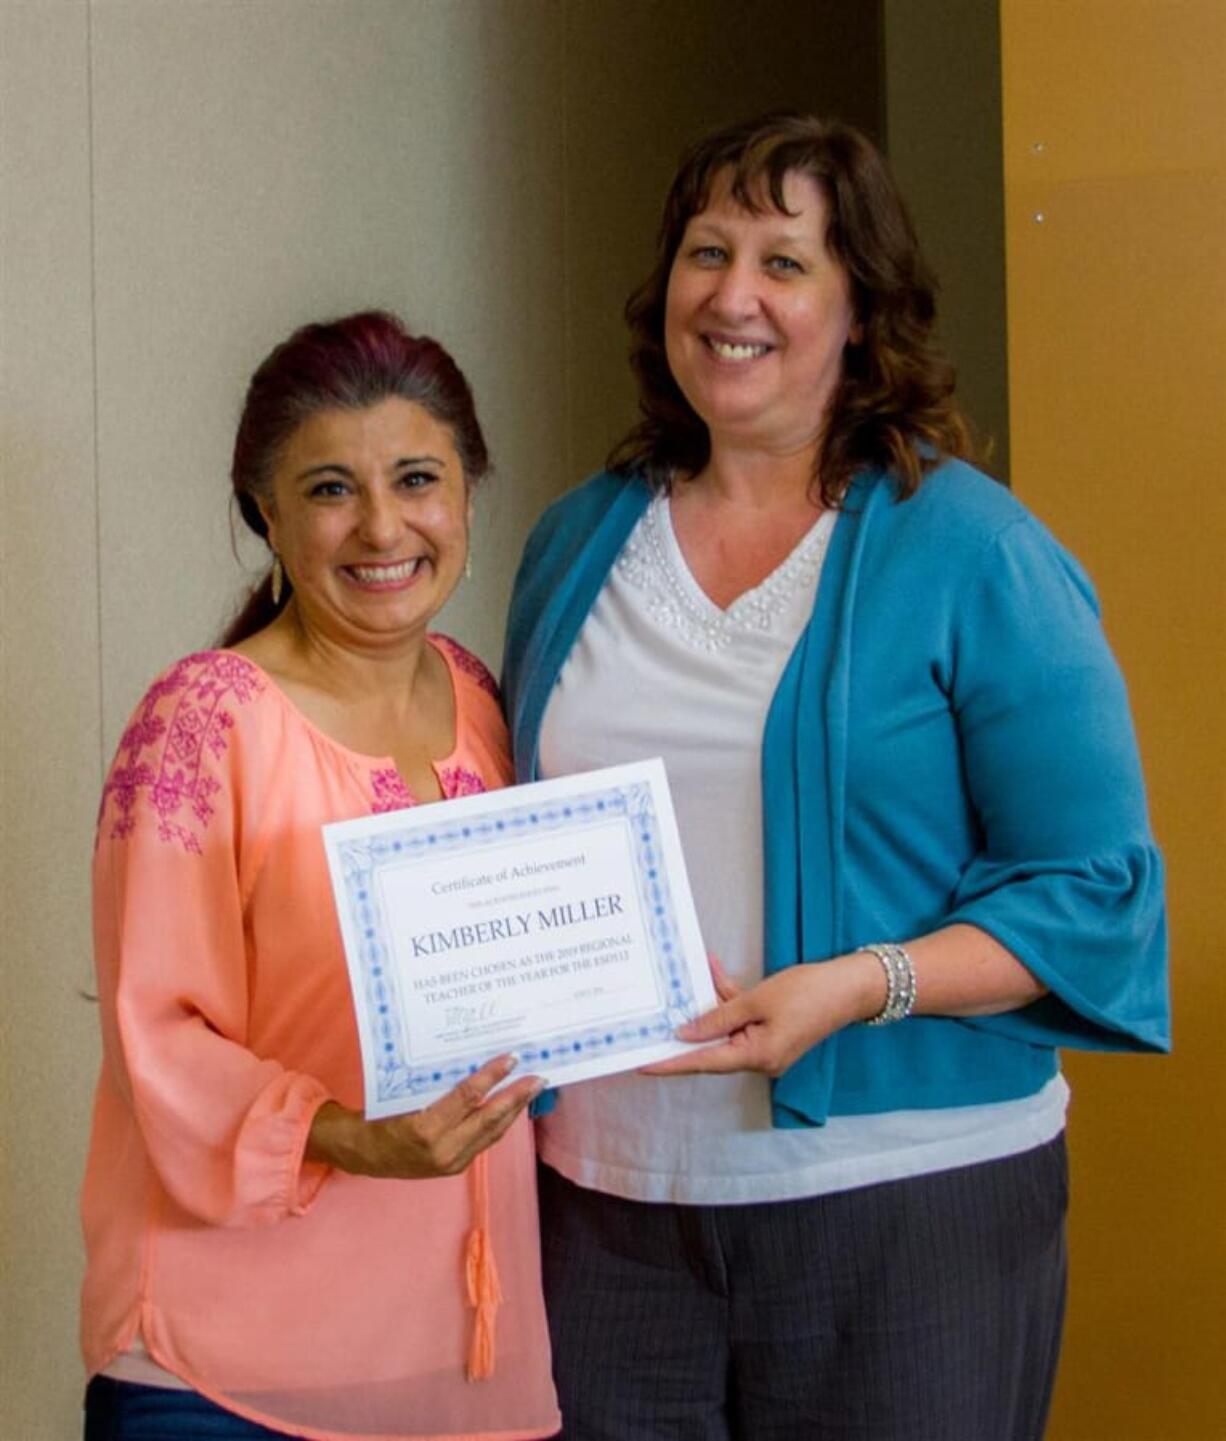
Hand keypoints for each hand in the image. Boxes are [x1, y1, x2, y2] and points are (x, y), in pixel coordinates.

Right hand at [307, 1053, 544, 1179]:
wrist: (364, 1154)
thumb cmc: (381, 1115)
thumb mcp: (405, 1094)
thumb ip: (438, 1085)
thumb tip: (474, 1062)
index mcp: (426, 1128)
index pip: (468, 1097)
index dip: (492, 1076)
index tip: (511, 1058)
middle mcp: (443, 1150)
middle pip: (489, 1119)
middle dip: (517, 1096)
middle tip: (538, 1076)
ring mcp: (451, 1162)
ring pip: (492, 1133)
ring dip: (513, 1111)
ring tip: (531, 1090)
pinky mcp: (455, 1168)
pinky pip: (484, 1142)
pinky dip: (499, 1123)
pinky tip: (510, 1109)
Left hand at [643, 952, 884, 1078]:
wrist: (851, 987)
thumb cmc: (809, 992)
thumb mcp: (758, 1000)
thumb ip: (719, 1016)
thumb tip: (686, 1034)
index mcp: (756, 1057)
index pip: (702, 1062)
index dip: (670, 1063)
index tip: (642, 1064)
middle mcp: (760, 1059)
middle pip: (712, 1046)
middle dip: (688, 1025)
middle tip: (652, 1018)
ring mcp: (768, 1047)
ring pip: (727, 1028)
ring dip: (714, 1002)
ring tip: (699, 973)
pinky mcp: (774, 1033)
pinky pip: (743, 1020)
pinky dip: (731, 1000)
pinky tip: (719, 972)